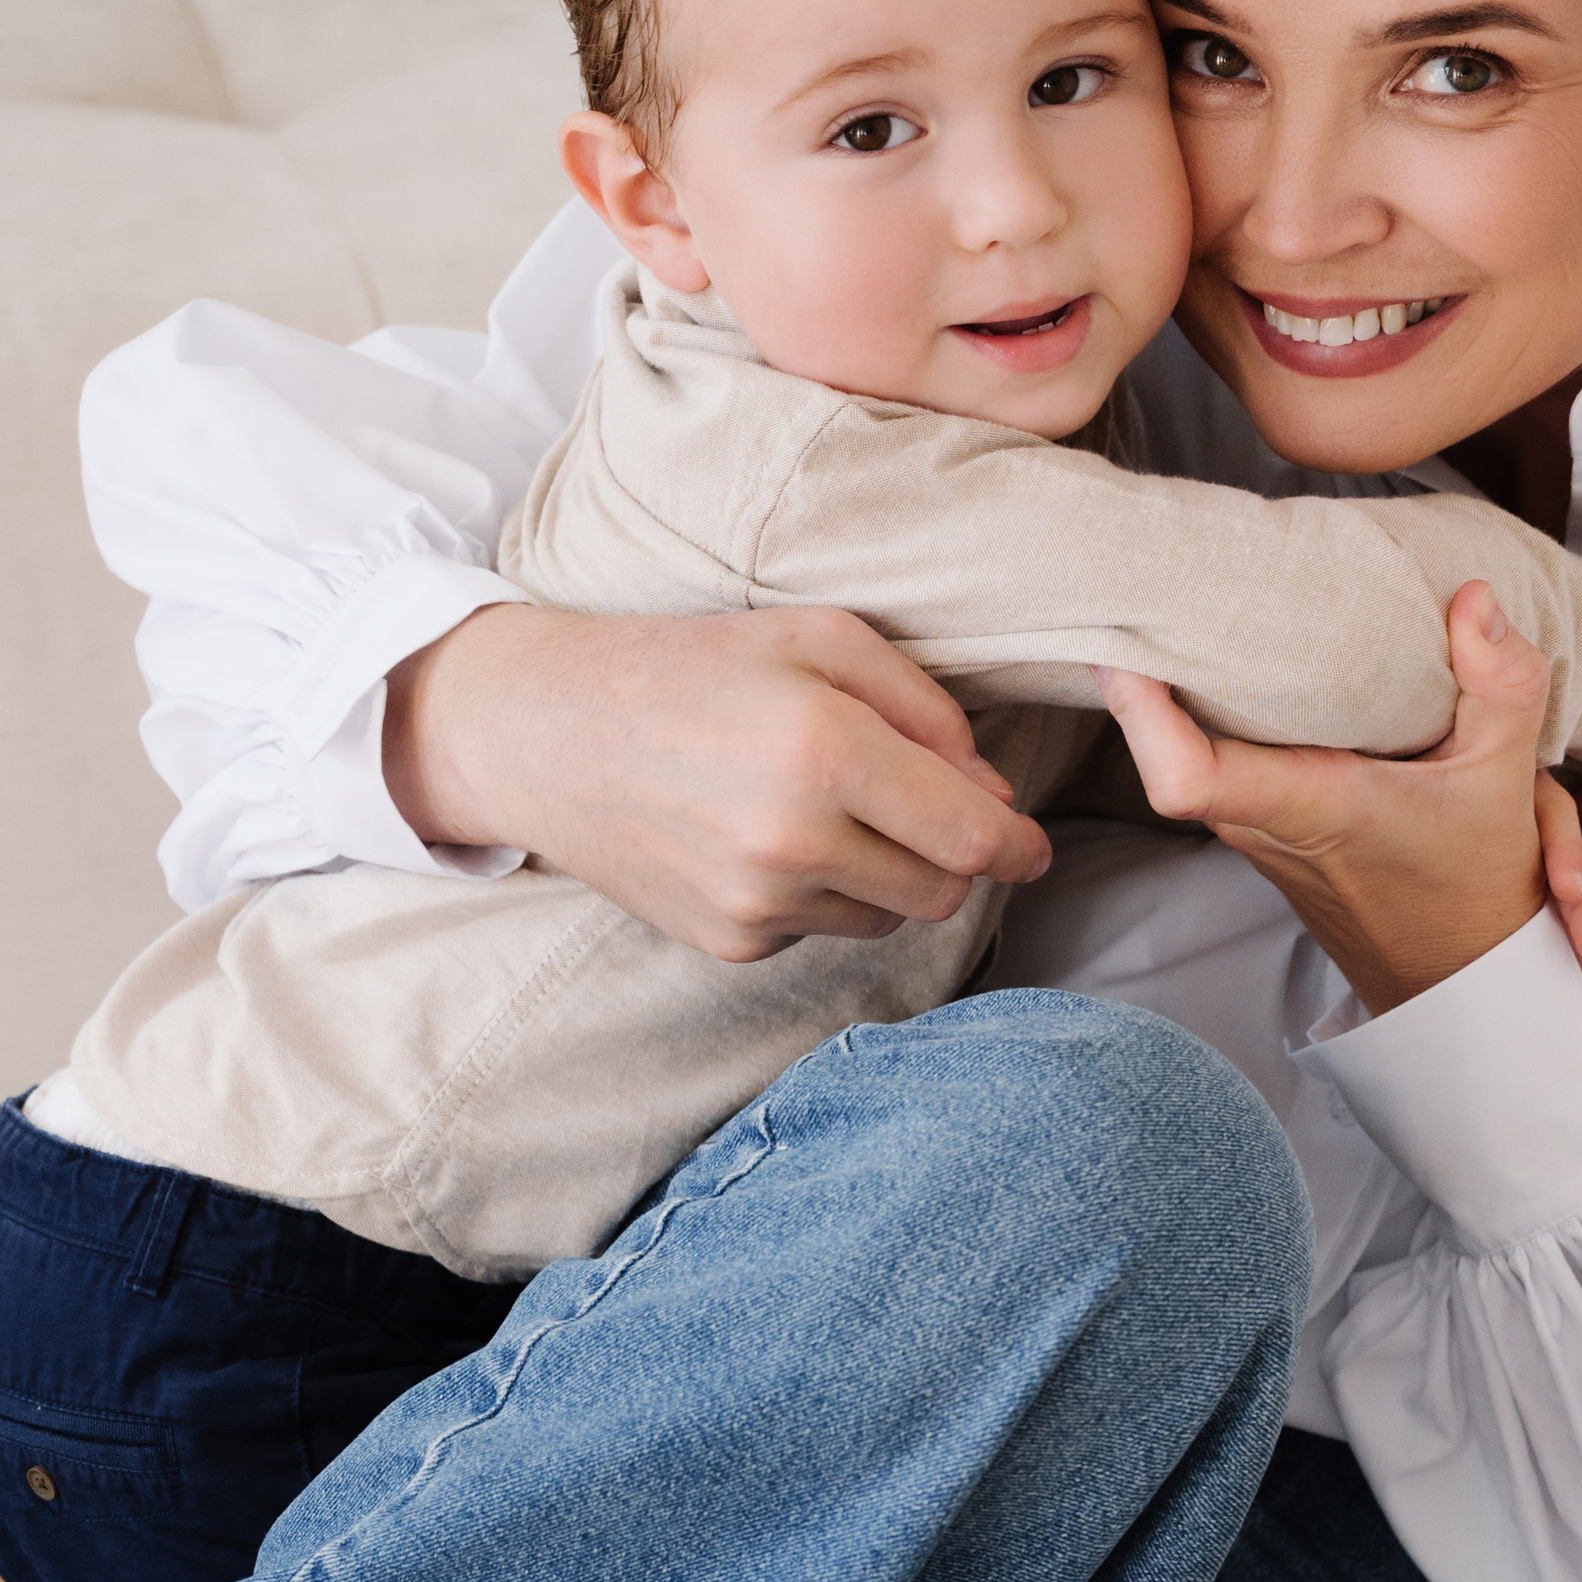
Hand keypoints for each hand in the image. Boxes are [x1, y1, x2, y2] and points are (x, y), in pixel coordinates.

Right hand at [383, 599, 1049, 959]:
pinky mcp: (730, 943)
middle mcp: (791, 842)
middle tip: (928, 808)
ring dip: (884, 872)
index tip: (1033, 846)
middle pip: (940, 889)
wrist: (548, 733)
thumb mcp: (818, 639)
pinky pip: (821, 929)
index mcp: (824, 752)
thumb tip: (994, 797)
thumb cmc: (693, 667)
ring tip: (820, 806)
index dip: (1019, 847)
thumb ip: (925, 709)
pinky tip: (764, 837)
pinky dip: (820, 892)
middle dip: (953, 856)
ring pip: (887, 915)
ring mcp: (757, 905)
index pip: (969, 837)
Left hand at [1101, 580, 1581, 1020]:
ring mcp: (1256, 835)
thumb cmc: (1476, 886)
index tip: (1121, 643)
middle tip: (1152, 586)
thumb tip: (1473, 598)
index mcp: (1311, 808)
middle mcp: (1266, 825)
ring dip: (1176, 692)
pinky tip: (1234, 663)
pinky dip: (1214, 717)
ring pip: (1184, 757)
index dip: (1138, 712)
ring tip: (1182, 610)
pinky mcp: (1265, 835)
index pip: (1184, 778)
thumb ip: (1500, 682)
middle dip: (1149, 668)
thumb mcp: (1504, 777)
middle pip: (1163, 750)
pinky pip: (1215, 767)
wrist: (1460, 977)